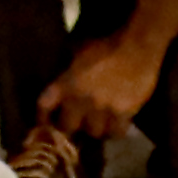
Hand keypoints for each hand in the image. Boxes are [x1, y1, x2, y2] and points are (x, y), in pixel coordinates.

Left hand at [48, 26, 164, 149]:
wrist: (136, 46)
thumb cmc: (105, 44)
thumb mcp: (77, 52)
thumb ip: (67, 71)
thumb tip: (61, 83)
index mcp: (66, 82)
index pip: (44, 106)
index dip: (42, 117)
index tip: (44, 123)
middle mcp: (80, 99)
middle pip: (67, 127)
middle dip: (69, 126)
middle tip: (74, 125)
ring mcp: (102, 109)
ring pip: (93, 133)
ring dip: (93, 129)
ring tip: (97, 124)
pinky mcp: (123, 114)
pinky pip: (116, 133)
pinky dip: (114, 131)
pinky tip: (115, 124)